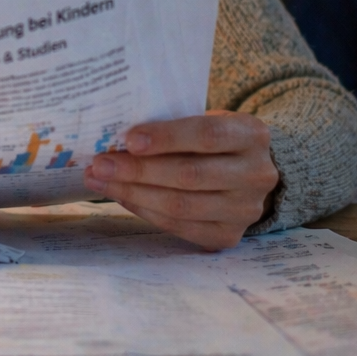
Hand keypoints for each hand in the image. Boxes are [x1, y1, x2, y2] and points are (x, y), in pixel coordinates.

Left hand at [81, 111, 280, 250]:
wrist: (248, 173)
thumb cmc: (214, 140)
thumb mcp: (205, 120)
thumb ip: (173, 126)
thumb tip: (116, 138)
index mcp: (252, 135)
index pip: (208, 135)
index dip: (166, 138)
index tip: (128, 139)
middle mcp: (256, 175)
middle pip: (190, 175)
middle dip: (138, 170)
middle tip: (100, 163)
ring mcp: (245, 210)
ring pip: (181, 205)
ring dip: (133, 192)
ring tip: (100, 180)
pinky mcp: (228, 236)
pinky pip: (179, 226)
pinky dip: (145, 210)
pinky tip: (121, 196)